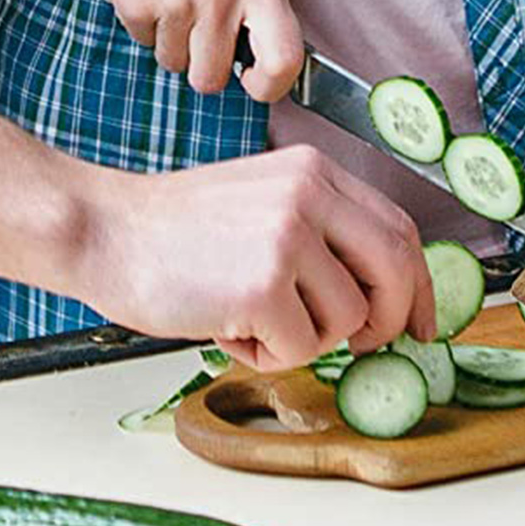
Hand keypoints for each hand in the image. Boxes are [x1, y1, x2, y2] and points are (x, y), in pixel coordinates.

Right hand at [70, 0, 302, 101]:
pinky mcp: (134, 1)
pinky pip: (142, 40)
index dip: (269, 86)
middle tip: (197, 24)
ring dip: (170, 36)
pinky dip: (142, 20)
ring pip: (173, 61)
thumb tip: (268, 61)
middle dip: (202, 62)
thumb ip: (261, 1)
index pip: (283, 61)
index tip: (252, 82)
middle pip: (212, 78)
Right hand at [86, 147, 437, 369]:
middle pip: (398, 270)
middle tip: (365, 345)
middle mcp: (312, 195)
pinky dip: (266, 353)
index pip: (400, 228)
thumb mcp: (261, 202)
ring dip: (305, 339)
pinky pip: (302, 347)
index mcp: (315, 172)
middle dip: (391, 321)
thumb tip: (376, 295)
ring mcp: (290, 236)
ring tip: (250, 316)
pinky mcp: (266, 282)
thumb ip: (319, 232)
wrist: (103, 231)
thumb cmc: (174, 230)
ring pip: (348, 319)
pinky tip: (226, 325)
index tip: (421, 322)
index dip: (419, 284)